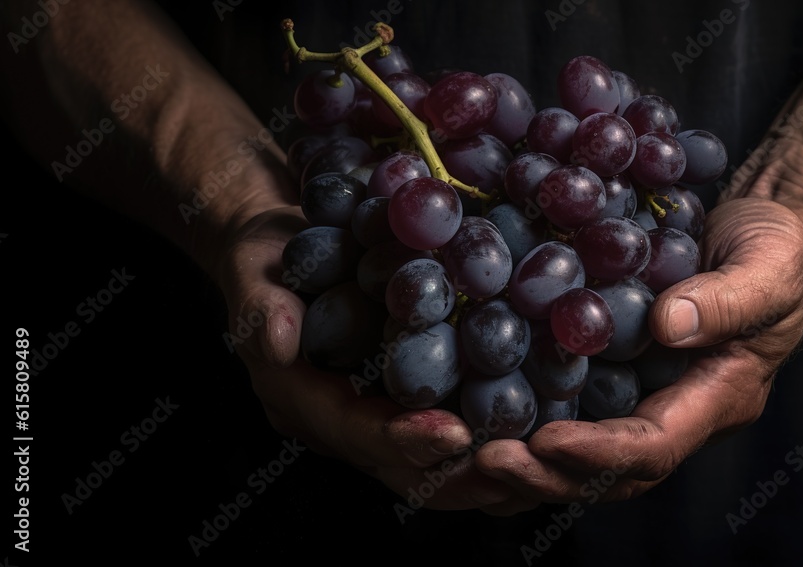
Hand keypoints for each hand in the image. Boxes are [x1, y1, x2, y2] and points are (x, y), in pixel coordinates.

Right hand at [216, 198, 535, 512]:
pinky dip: (490, 440)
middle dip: (457, 476)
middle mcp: (338, 422)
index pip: (354, 432)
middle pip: (401, 469)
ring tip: (539, 467)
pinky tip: (539, 432)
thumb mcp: (250, 268)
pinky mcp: (403, 399)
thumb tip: (280, 341)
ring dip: (483, 473)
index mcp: (299, 400)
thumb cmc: (263, 254)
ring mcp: (373, 414)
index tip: (455, 434)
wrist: (276, 246)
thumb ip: (260, 306)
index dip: (402, 439)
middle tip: (516, 470)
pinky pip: (446, 431)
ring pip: (430, 465)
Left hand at [474, 197, 802, 505]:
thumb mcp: (771, 265)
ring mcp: (635, 393)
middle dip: (544, 473)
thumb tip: (667, 324)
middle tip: (483, 460)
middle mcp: (669, 409)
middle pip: (605, 470)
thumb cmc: (776, 250)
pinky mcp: (606, 367)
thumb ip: (729, 300)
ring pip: (576, 450)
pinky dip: (516, 412)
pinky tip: (467, 401)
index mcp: (715, 398)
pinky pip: (560, 401)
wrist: (755, 232)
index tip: (547, 443)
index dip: (600, 454)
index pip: (654, 448)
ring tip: (461, 448)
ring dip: (521, 458)